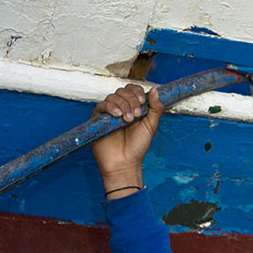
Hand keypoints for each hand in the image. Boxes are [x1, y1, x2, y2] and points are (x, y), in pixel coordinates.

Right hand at [91, 83, 164, 197]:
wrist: (124, 162)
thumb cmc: (137, 146)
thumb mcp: (151, 125)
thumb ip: (155, 108)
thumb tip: (155, 90)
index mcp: (132, 107)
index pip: (132, 89)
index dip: (137, 91)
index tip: (143, 101)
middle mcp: (120, 108)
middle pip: (122, 91)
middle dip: (132, 100)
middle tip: (137, 115)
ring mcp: (108, 113)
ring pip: (113, 97)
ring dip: (123, 105)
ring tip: (128, 120)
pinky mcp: (97, 120)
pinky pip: (101, 105)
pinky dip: (110, 107)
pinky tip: (117, 116)